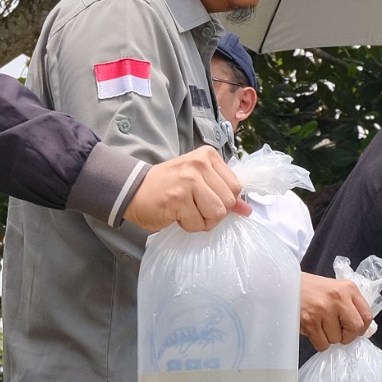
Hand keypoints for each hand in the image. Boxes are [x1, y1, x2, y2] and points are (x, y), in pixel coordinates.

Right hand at [123, 148, 248, 232]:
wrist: (134, 190)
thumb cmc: (168, 186)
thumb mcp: (199, 182)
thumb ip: (223, 193)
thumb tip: (247, 210)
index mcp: (208, 156)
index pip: (236, 187)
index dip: (224, 201)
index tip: (205, 199)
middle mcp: (199, 165)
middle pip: (228, 202)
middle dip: (214, 213)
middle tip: (195, 208)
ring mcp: (188, 181)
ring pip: (216, 214)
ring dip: (203, 221)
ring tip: (187, 211)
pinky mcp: (178, 199)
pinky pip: (198, 223)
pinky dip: (189, 225)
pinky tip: (176, 214)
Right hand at [300, 274, 372, 349]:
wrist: (286, 285)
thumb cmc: (311, 289)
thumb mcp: (335, 289)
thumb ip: (350, 305)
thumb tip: (361, 329)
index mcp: (348, 288)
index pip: (367, 316)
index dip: (361, 328)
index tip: (353, 330)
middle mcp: (338, 298)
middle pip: (356, 329)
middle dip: (348, 336)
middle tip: (339, 333)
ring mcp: (323, 310)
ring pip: (337, 339)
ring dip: (329, 338)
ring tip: (320, 325)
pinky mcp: (310, 322)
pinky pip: (323, 344)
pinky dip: (319, 342)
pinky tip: (313, 330)